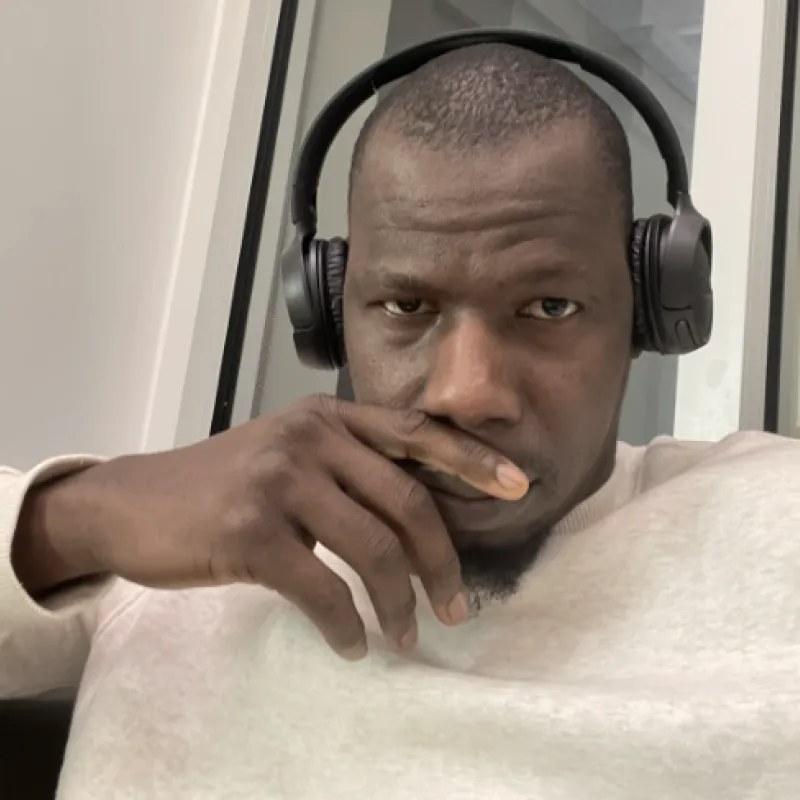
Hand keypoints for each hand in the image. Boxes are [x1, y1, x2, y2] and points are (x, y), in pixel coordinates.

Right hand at [19, 395, 527, 658]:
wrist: (135, 504)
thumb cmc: (222, 485)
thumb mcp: (289, 456)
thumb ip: (347, 469)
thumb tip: (418, 516)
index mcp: (327, 416)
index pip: (416, 434)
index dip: (472, 460)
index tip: (517, 487)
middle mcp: (309, 438)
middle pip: (407, 503)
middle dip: (442, 563)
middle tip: (456, 607)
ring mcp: (278, 481)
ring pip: (372, 550)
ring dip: (397, 604)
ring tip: (402, 636)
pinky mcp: (249, 531)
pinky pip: (321, 589)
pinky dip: (344, 625)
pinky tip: (352, 643)